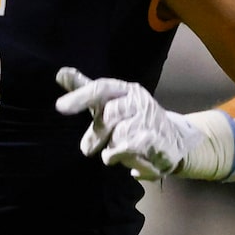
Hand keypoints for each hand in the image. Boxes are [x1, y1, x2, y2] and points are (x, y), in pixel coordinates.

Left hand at [55, 68, 223, 182]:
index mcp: (125, 90)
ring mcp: (150, 120)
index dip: (80, 97)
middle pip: (108, 115)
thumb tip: (60, 74)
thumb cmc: (133, 120)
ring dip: (112, 150)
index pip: (101, 88)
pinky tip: (129, 161)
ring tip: (119, 151)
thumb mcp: (109, 104)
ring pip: (118, 136)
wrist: (174, 140)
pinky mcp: (157, 141)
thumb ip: (86, 90)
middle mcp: (138, 101)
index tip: (60, 107)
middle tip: (88, 149)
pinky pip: (130, 150)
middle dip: (97, 134)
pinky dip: (122, 158)